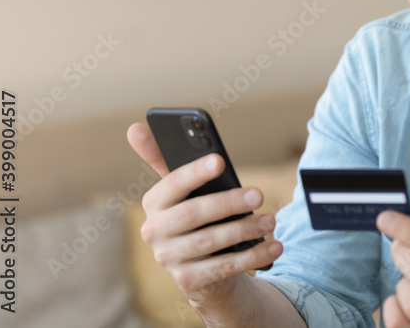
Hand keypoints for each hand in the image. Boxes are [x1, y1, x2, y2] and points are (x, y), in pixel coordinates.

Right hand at [126, 122, 282, 309]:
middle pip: (193, 214)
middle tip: (259, 194)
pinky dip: (252, 256)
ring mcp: (168, 258)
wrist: (204, 268)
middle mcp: (154, 231)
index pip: (173, 184)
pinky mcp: (187, 281)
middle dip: (228, 203)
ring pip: (211, 241)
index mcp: (154, 202)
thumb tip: (135, 127)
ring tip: (272, 220)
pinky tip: (274, 246)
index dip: (196, 172)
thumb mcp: (186, 190)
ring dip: (246, 229)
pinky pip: (223, 267)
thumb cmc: (199, 217)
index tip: (220, 160)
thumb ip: (166, 159)